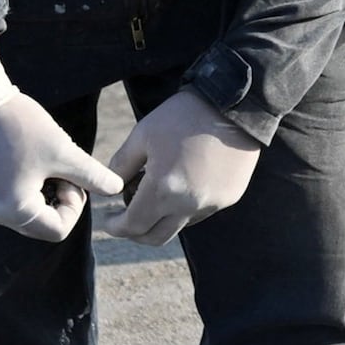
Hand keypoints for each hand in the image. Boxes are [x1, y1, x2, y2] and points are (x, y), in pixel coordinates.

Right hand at [0, 65, 122, 242]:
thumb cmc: (21, 127)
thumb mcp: (64, 152)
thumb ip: (92, 176)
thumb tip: (116, 189)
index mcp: (14, 211)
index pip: (59, 230)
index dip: (75, 206)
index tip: (72, 176)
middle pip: (44, 225)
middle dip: (62, 200)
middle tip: (63, 169)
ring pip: (32, 213)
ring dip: (49, 193)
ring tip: (47, 163)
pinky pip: (17, 202)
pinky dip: (33, 188)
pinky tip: (34, 161)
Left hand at [98, 89, 260, 244]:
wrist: (236, 106)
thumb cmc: (184, 117)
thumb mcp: (142, 135)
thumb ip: (121, 166)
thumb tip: (110, 187)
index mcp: (164, 189)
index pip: (132, 225)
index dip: (115, 227)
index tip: (109, 219)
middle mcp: (189, 204)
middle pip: (156, 237)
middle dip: (136, 233)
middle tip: (126, 219)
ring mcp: (212, 202)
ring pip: (179, 225)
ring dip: (162, 219)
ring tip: (157, 196)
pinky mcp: (229, 197)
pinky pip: (201, 211)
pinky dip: (185, 207)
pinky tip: (184, 184)